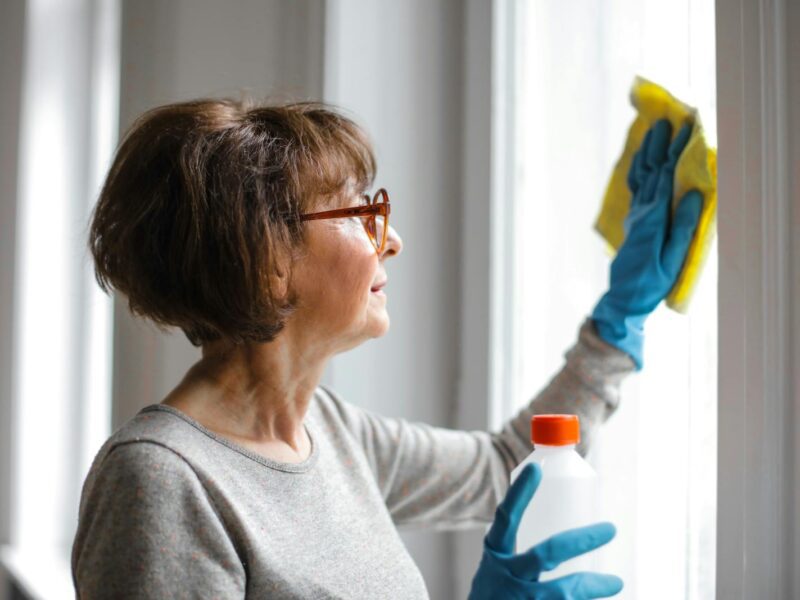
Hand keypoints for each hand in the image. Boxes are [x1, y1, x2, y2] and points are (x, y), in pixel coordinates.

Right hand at [469, 463, 622, 598]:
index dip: (519, 493)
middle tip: (610, 529)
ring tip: (616, 581)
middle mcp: (506, 576)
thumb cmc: (495, 595)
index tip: (535, 468)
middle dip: (581, 540)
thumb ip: (522, 553)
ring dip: (592, 586)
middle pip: (546, 554)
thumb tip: (567, 536)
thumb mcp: (497, 568)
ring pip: (562, 592)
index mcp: (496, 554)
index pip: (506, 518)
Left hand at [592, 118, 702, 368]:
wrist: (624, 296)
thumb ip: (682, 225)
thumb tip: (691, 193)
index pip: (665, 177)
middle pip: (649, 171)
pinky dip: (638, 170)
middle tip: (666, 119)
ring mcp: (635, 216)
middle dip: (658, 144)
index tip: (686, 129)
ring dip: (645, 153)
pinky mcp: (633, 222)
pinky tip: (641, 162)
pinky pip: (635, 188)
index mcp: (653, 217)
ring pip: (639, 177)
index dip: (675, 151)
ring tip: (651, 132)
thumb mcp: (673, 257)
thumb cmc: (653, 281)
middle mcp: (641, 212)